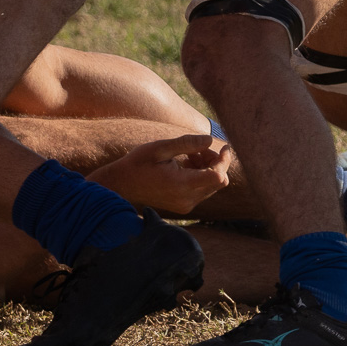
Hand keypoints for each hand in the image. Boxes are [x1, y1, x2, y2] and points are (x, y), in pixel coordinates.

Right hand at [86, 134, 230, 214]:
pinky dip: (200, 174)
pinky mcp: (184, 205)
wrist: (121, 184)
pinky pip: (203, 189)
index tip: (225, 145)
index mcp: (181, 185)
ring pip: (212, 185)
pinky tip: (186, 163)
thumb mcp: (160, 148)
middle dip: (215, 161)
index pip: (218, 176)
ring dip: (207, 167)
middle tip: (197, 149)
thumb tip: (210, 139)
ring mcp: (185, 205)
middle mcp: (187, 199)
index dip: (225, 160)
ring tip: (188, 155)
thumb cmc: (138, 163)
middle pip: (218, 181)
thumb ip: (186, 143)